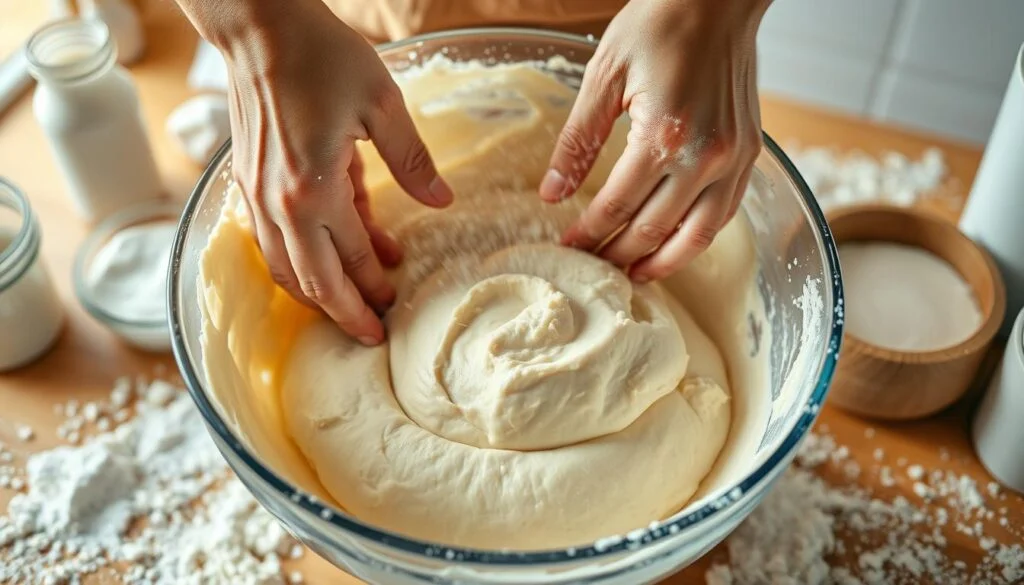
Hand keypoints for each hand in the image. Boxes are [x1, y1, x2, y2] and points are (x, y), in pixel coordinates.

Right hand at [209, 0, 452, 344]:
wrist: (260, 26)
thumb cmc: (322, 57)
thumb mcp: (383, 106)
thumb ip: (413, 161)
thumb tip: (442, 202)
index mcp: (314, 191)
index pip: (352, 260)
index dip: (375, 288)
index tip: (394, 308)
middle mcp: (279, 204)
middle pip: (312, 281)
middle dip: (344, 312)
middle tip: (372, 334)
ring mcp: (256, 195)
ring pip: (284, 267)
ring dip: (317, 291)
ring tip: (349, 304)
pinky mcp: (247, 182)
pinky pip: (271, 239)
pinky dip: (298, 258)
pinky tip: (325, 255)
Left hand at [538, 0, 767, 281]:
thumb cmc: (658, 24)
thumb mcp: (603, 76)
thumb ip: (577, 141)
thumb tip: (551, 193)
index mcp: (663, 134)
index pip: (616, 205)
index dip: (588, 233)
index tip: (568, 246)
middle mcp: (704, 154)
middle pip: (653, 230)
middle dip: (617, 255)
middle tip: (592, 268)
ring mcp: (733, 158)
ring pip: (696, 235)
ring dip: (662, 262)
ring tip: (632, 275)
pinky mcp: (748, 153)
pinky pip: (723, 214)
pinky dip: (696, 239)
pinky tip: (673, 248)